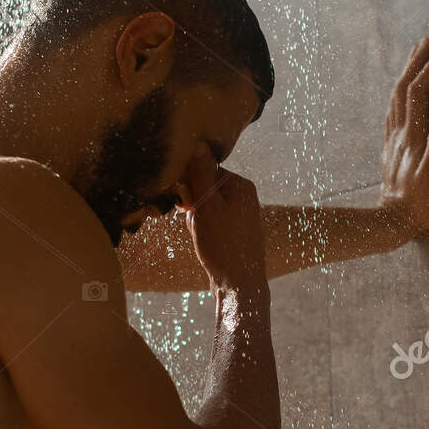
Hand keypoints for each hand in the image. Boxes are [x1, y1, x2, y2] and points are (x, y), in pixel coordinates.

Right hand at [176, 149, 266, 290]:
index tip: (185, 202)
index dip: (190, 185)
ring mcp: (240, 216)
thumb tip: (199, 144)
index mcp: (241, 186)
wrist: (238, 285)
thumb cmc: (223, 245)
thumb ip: (201, 175)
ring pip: (205, 208)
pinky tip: (205, 245)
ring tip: (202, 237)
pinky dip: (202, 231)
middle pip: (204, 189)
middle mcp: (244, 198)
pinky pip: (210, 223)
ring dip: (196, 220)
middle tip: (196, 223)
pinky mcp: (234, 232)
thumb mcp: (207, 206)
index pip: (206, 170)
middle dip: (193, 206)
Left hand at [379, 37, 428, 239]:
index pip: (418, 93)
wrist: (392, 222)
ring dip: (405, 74)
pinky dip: (398, 94)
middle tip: (426, 41)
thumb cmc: (418, 204)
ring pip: (394, 98)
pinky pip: (392, 112)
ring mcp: (392, 141)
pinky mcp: (391, 149)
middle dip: (414, 63)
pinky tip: (401, 93)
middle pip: (402, 89)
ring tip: (415, 57)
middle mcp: (399, 134)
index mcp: (412, 137)